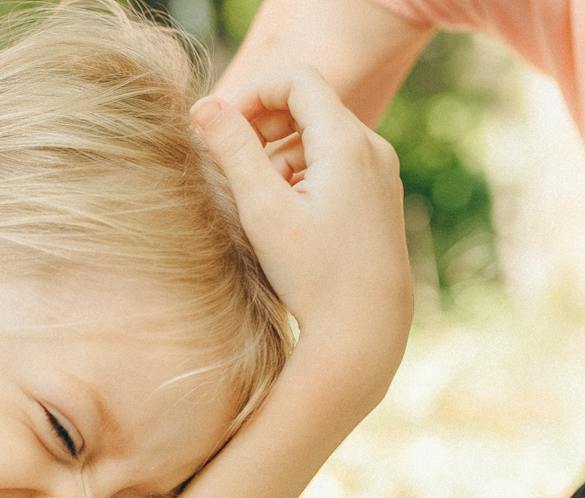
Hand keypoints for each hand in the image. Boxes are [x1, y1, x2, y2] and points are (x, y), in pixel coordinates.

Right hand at [196, 65, 412, 405]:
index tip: (221, 129)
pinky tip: (286, 220)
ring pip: (318, 139)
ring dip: (279, 159)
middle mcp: (372, 147)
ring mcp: (381, 172)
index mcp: (346, 142)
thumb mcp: (263, 210)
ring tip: (259, 207)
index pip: (296, 80)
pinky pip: (334, 165)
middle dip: (262, 130)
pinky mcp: (379, 197)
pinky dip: (301, 177)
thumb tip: (204, 106)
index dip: (252, 93)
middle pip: (307, 107)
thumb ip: (233, 151)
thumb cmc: (313, 275)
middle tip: (231, 169)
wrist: (366, 330)